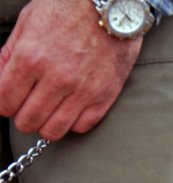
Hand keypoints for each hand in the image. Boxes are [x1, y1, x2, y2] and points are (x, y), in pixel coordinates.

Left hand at [0, 0, 142, 140]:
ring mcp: (83, 90)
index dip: (2, 105)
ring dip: (46, 124)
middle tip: (28, 105)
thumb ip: (10, 54)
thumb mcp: (28, 22)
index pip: (4, 103)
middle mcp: (56, 79)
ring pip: (53, 130)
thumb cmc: (69, 8)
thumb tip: (0, 79)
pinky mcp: (105, 95)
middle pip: (27, 121)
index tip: (8, 101)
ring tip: (48, 111)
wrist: (111, 6)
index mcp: (31, 58)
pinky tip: (70, 108)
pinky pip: (82, 125)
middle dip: (22, 115)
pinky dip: (72, 122)